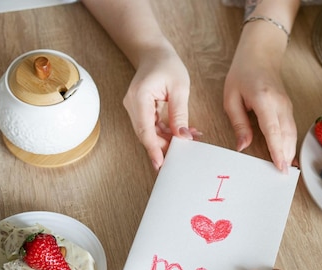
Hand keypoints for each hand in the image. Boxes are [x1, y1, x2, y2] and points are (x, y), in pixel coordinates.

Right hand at [123, 41, 199, 169]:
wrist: (154, 53)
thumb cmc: (166, 65)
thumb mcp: (179, 88)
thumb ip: (180, 114)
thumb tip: (183, 136)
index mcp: (139, 97)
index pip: (145, 129)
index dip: (153, 149)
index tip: (161, 163)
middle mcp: (132, 104)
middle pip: (146, 134)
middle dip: (165, 147)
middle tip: (182, 157)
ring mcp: (134, 108)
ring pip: (150, 133)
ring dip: (169, 139)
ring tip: (189, 140)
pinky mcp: (140, 111)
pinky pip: (153, 127)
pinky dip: (167, 132)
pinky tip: (183, 132)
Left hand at [224, 46, 296, 172]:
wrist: (260, 54)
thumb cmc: (243, 73)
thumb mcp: (231, 98)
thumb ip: (238, 123)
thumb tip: (243, 146)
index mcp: (264, 100)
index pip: (273, 130)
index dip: (277, 150)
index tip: (280, 167)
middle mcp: (280, 104)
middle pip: (287, 136)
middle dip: (286, 157)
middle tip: (283, 177)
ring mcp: (287, 106)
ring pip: (292, 134)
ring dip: (290, 152)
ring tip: (286, 171)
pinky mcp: (289, 108)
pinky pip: (292, 129)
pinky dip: (291, 144)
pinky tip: (287, 156)